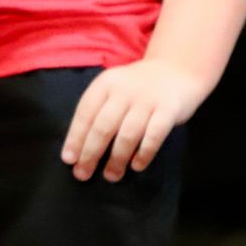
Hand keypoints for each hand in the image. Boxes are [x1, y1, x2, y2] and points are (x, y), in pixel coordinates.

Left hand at [61, 60, 207, 181]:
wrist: (176, 69)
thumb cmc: (136, 88)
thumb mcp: (113, 89)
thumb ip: (98, 111)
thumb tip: (79, 147)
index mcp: (105, 85)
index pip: (85, 114)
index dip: (75, 138)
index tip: (69, 159)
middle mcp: (124, 91)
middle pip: (103, 127)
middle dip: (91, 153)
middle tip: (83, 174)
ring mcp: (147, 100)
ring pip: (128, 134)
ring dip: (117, 158)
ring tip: (111, 176)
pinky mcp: (169, 109)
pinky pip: (154, 135)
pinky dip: (144, 153)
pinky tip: (136, 166)